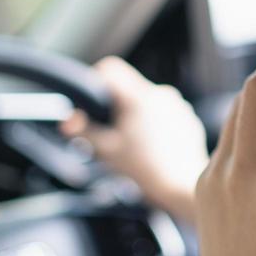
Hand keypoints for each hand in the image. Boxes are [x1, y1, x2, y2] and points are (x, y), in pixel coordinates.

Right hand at [60, 56, 206, 222]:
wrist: (181, 186)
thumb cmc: (144, 169)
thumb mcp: (107, 150)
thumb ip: (84, 131)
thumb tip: (67, 121)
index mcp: (139, 97)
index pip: (112, 69)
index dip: (97, 79)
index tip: (94, 101)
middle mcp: (161, 93)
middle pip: (129, 87)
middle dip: (117, 105)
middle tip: (112, 131)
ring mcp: (178, 105)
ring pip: (148, 100)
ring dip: (137, 115)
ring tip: (135, 143)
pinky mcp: (188, 117)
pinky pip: (166, 112)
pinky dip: (156, 124)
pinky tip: (154, 146)